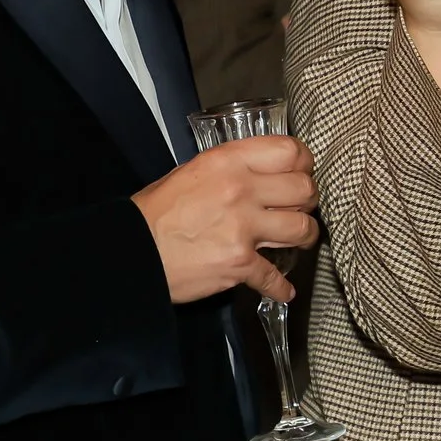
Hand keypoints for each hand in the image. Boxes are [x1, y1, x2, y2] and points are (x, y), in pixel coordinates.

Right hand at [133, 136, 318, 304]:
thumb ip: (230, 169)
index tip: (303, 172)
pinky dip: (280, 287)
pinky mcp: (239, 263)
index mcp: (228, 162)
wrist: (132, 253)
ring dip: (304, 237)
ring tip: (298, 240)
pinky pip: (275, 277)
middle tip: (300, 208)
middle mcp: (241, 190)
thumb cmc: (156, 212)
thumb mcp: (191, 172)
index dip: (303, 164)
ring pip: (302, 229)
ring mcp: (243, 228)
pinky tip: (282, 289)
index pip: (289, 152)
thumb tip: (260, 175)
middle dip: (308, 201)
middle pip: (304, 190)